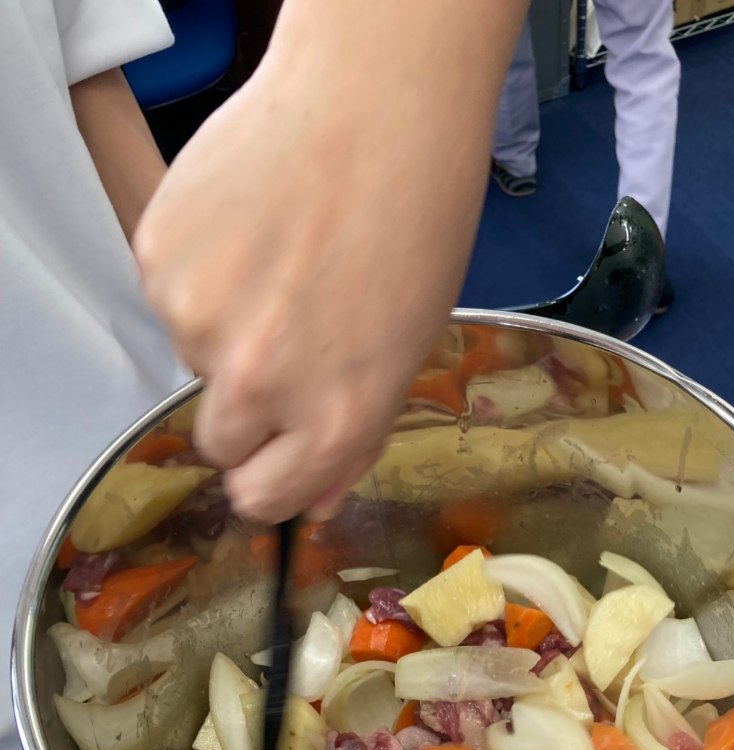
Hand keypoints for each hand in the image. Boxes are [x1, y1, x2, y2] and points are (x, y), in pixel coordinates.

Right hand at [134, 0, 526, 523]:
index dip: (271, 473)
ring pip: (195, 361)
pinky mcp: (159, 263)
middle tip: (287, 340)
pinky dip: (201, 274)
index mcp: (335, 420)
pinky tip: (251, 230)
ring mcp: (200, 323)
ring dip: (226, 330)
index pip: (263, 499)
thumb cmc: (414, 219)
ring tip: (280, 263)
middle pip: (220, 443)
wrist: (374, 104)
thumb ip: (355, 438)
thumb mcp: (407, 352)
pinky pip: (169, 298)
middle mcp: (261, 385)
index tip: (278, 449)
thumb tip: (318, 501)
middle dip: (248, 408)